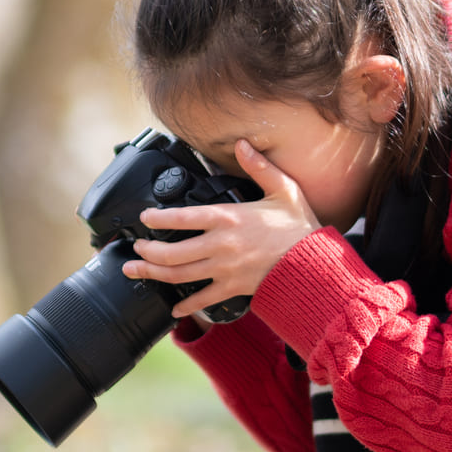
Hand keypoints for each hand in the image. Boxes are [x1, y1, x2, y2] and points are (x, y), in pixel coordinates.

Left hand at [120, 141, 320, 317]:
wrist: (315, 263)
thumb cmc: (299, 227)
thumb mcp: (282, 189)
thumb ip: (259, 166)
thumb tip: (243, 144)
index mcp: (228, 218)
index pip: (181, 218)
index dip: (157, 218)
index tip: (145, 218)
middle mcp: (221, 245)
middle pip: (172, 252)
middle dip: (147, 252)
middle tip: (136, 249)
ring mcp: (224, 269)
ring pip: (179, 275)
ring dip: (153, 274)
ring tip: (135, 271)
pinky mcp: (233, 288)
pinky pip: (203, 299)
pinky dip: (186, 306)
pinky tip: (174, 308)